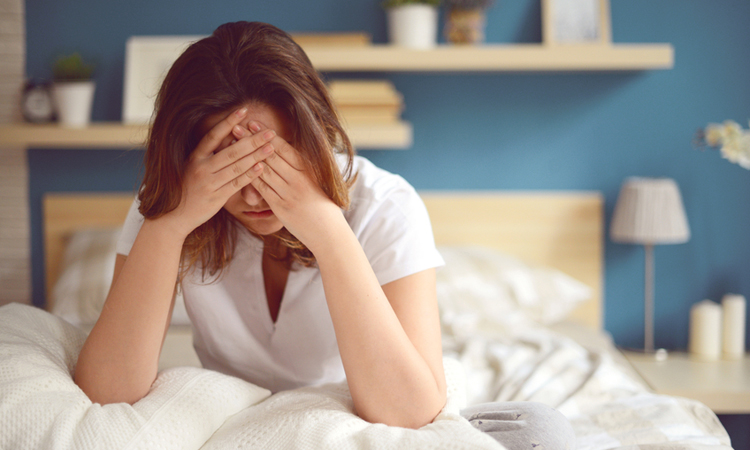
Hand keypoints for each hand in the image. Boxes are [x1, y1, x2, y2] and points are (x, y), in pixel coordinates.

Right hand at [162, 108, 276, 237]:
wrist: (175, 216)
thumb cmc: (188, 189)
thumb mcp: (194, 168)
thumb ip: (211, 155)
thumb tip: (232, 139)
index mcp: (194, 157)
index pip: (213, 135)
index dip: (228, 121)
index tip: (244, 110)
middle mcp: (200, 167)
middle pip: (231, 150)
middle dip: (252, 140)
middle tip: (270, 132)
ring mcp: (208, 183)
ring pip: (236, 166)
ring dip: (256, 156)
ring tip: (271, 147)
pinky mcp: (215, 197)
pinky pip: (236, 184)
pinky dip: (250, 175)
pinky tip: (261, 167)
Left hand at [235, 122, 344, 250]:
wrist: (329, 232)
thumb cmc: (324, 206)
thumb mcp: (319, 181)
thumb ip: (304, 168)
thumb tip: (289, 150)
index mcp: (309, 170)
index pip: (284, 148)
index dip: (267, 135)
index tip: (254, 123)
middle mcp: (299, 179)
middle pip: (271, 155)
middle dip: (252, 140)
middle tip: (237, 126)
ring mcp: (289, 193)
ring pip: (264, 170)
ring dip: (247, 155)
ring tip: (234, 144)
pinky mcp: (281, 207)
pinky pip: (262, 189)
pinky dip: (250, 176)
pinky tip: (238, 168)